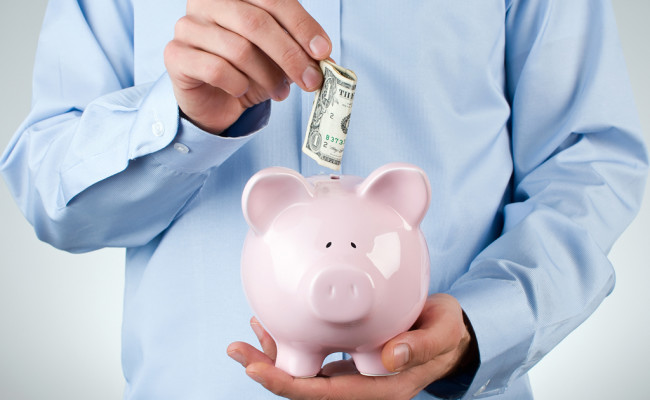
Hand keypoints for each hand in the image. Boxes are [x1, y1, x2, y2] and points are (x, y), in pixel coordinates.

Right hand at [164, 0, 331, 133]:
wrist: (215, 100)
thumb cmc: (249, 71)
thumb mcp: (279, 56)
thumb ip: (298, 48)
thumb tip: (324, 55)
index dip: (301, 25)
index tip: (323, 51)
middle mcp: (206, 1)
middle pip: (256, 23)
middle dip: (290, 55)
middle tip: (311, 80)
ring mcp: (187, 26)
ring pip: (238, 49)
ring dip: (267, 76)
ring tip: (279, 91)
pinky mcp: (176, 55)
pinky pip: (216, 69)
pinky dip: (238, 85)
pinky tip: (242, 91)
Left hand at [227, 294, 476, 399]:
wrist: (448, 332)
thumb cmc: (446, 332)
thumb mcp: (441, 334)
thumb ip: (420, 346)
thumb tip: (389, 357)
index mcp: (380, 388)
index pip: (325, 394)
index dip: (288, 384)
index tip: (256, 369)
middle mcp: (360, 385)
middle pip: (305, 386)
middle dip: (268, 370)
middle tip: (236, 351)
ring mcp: (351, 373)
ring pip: (303, 371)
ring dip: (272, 356)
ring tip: (242, 338)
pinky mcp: (347, 357)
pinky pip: (312, 355)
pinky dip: (289, 341)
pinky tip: (271, 325)